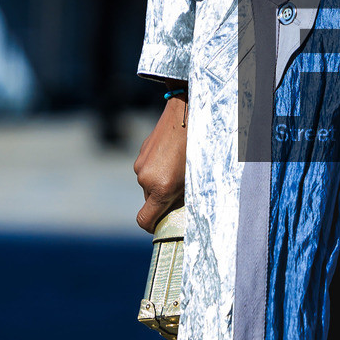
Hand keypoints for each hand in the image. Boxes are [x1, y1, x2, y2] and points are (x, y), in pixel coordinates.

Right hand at [135, 95, 187, 231]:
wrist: (187, 112)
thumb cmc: (198, 148)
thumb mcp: (195, 178)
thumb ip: (182, 198)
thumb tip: (177, 210)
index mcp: (160, 188)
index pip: (144, 220)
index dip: (152, 227)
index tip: (161, 225)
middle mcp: (145, 178)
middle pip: (150, 201)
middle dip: (163, 200)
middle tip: (182, 190)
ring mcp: (141, 164)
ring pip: (149, 184)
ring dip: (161, 182)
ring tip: (180, 167)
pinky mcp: (141, 153)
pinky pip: (148, 169)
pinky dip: (158, 169)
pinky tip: (173, 156)